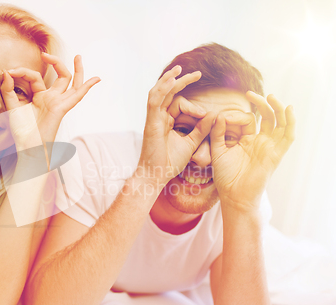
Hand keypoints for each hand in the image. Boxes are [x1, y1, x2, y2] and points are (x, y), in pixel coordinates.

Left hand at [0, 54, 99, 144]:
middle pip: (61, 77)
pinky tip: (96, 79)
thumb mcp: (11, 106)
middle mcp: (52, 98)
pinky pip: (77, 95)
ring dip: (78, 70)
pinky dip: (87, 86)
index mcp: (40, 97)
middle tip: (45, 54)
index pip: (36, 77)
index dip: (22, 71)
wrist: (27, 147)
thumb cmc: (21, 131)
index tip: (9, 72)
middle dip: (56, 63)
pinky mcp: (62, 108)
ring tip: (78, 56)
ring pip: (72, 83)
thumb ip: (8, 89)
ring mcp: (59, 102)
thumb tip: (7, 73)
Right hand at [137, 66, 215, 186]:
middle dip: (181, 80)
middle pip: (168, 93)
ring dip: (169, 79)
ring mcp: (153, 119)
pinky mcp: (151, 122)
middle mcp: (158, 117)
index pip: (178, 103)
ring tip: (180, 69)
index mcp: (166, 121)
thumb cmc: (170, 162)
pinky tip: (172, 80)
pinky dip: (162, 89)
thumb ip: (201, 129)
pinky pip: (154, 101)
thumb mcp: (191, 142)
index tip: (205, 113)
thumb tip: (213, 114)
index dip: (193, 104)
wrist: (156, 175)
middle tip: (197, 73)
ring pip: (158, 92)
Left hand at [210, 92, 294, 209]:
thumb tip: (218, 115)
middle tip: (251, 93)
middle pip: (267, 117)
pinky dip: (290, 122)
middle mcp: (260, 142)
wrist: (233, 196)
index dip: (237, 115)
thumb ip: (217, 133)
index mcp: (246, 140)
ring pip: (280, 123)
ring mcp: (269, 147)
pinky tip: (288, 110)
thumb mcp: (217, 150)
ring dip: (277, 108)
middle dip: (261, 104)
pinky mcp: (276, 154)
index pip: (248, 120)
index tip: (222, 116)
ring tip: (271, 96)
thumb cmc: (225, 176)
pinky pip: (288, 136)